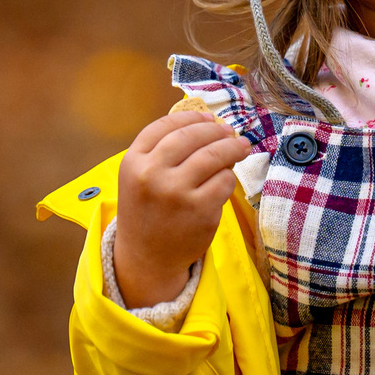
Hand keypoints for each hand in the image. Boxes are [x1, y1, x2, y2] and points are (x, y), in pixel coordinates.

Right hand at [112, 113, 252, 305]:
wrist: (147, 257)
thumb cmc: (147, 212)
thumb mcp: (139, 178)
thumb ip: (161, 151)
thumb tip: (206, 122)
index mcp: (133, 162)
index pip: (165, 126)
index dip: (191, 116)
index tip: (208, 117)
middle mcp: (152, 174)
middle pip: (193, 136)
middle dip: (216, 130)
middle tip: (229, 131)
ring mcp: (177, 193)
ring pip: (214, 155)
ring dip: (232, 148)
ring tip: (241, 147)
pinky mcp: (200, 210)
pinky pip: (225, 181)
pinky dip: (229, 177)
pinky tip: (226, 179)